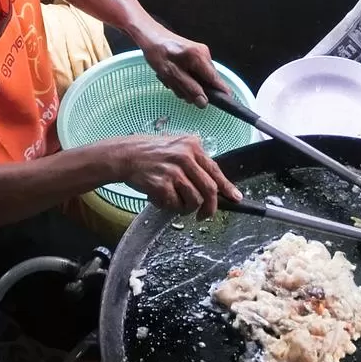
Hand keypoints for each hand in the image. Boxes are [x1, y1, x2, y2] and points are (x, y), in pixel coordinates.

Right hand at [110, 134, 241, 218]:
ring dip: (186, 208)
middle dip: (209, 207)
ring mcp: (174, 171)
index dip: (227, 187)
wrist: (125, 155)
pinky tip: (159, 198)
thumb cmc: (150, 152)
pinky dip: (168, 206)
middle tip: (204, 215)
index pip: (215, 170)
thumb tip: (212, 184)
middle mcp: (185, 157)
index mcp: (192, 146)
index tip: (236, 198)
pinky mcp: (162, 185)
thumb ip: (194, 160)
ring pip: (193, 200)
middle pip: (209, 189)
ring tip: (175, 202)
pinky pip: (174, 205)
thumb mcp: (176, 146)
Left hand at [135, 24, 227, 107]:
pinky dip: (185, 78)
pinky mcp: (196, 55)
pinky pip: (195, 73)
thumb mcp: (171, 74)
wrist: (151, 36)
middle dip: (194, 89)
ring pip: (200, 79)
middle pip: (207, 81)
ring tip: (171, 80)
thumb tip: (204, 102)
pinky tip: (173, 76)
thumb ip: (188, 88)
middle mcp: (204, 54)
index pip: (216, 79)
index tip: (225, 103)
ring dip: (186, 84)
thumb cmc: (157, 53)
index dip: (221, 93)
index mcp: (200, 57)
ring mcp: (201, 54)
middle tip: (176, 88)